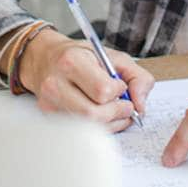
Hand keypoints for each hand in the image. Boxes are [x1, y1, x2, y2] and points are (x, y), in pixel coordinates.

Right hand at [21, 29, 155, 132]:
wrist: (46, 58)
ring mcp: (50, 102)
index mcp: (72, 61)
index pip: (102, 90)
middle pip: (93, 114)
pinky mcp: (49, 115)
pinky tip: (101, 115)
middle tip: (126, 106)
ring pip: (87, 126)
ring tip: (116, 110)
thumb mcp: (112, 56)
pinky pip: (79, 131)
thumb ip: (137, 76)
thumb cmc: (81, 56)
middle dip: (117, 113)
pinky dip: (98, 127)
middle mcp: (56, 83)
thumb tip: (141, 105)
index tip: (121, 86)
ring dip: (110, 123)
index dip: (119, 91)